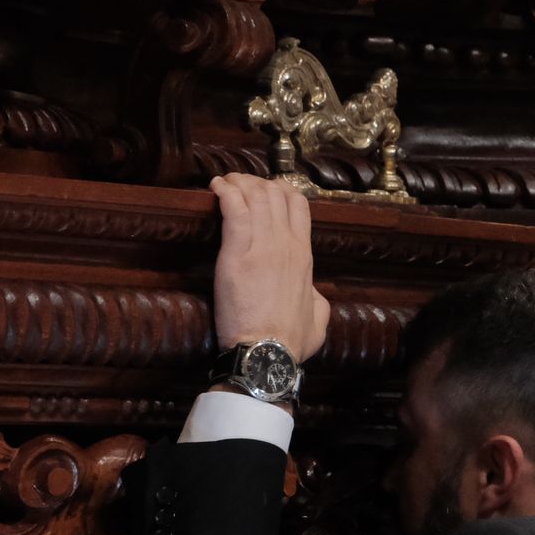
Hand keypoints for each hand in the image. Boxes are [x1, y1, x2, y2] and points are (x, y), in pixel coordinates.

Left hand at [208, 174, 329, 362]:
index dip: (281, 191)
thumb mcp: (319, 318)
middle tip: (238, 185)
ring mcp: (263, 246)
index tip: (264, 191)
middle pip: (274, 194)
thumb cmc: (290, 341)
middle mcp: (286, 244)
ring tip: (224, 182)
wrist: (267, 352)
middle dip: (255, 183)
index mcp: (303, 255)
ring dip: (237, 183)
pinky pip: (234, 209)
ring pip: (254, 196)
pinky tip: (215, 187)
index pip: (298, 205)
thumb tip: (314, 293)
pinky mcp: (238, 254)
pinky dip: (224, 192)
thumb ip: (318, 299)